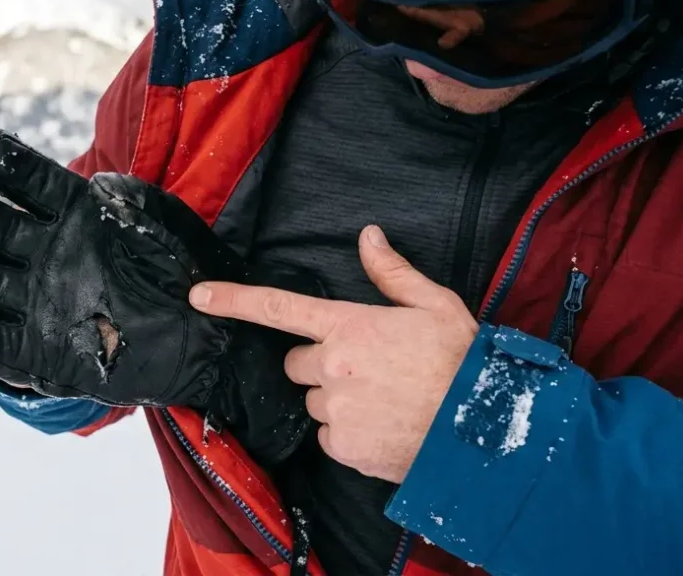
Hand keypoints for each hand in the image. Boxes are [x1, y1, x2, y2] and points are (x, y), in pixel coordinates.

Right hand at [0, 127, 318, 465]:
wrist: (215, 337)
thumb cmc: (195, 269)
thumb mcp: (163, 220)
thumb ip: (128, 199)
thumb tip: (95, 184)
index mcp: (74, 215)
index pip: (26, 180)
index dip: (1, 162)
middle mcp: (48, 255)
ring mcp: (40, 302)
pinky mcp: (43, 353)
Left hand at [189, 225, 478, 483]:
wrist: (483, 430)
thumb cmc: (462, 362)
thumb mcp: (434, 305)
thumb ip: (392, 272)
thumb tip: (368, 235)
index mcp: (348, 326)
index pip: (279, 308)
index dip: (234, 300)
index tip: (199, 296)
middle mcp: (332, 366)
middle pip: (298, 363)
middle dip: (321, 365)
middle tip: (366, 370)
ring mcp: (335, 409)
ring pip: (315, 401)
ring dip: (337, 400)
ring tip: (384, 401)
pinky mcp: (343, 447)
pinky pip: (330, 436)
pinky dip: (349, 434)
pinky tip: (384, 427)